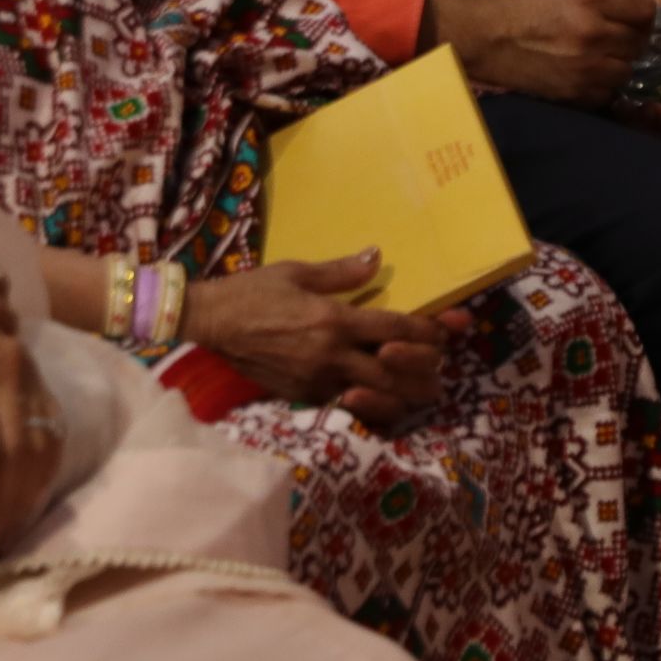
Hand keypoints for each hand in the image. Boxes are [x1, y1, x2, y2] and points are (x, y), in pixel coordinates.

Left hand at [0, 325, 59, 564]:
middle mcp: (9, 366)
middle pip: (18, 452)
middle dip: (5, 508)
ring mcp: (32, 373)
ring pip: (43, 446)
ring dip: (28, 497)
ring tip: (5, 537)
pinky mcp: (43, 380)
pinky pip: (54, 434)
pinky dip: (44, 475)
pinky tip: (25, 504)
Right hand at [181, 254, 461, 429]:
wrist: (211, 322)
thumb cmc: (254, 290)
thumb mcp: (298, 271)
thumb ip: (342, 271)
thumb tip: (377, 257)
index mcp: (333, 320)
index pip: (394, 329)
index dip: (427, 331)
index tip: (449, 330)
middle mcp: (329, 354)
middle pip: (392, 371)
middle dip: (423, 372)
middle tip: (442, 372)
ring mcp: (315, 379)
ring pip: (372, 396)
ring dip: (401, 395)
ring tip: (419, 391)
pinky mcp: (300, 395)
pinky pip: (343, 403)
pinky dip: (367, 403)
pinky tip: (380, 398)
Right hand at [436, 0, 660, 106]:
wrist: (487, 41)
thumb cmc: (526, 8)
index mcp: (590, 1)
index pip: (645, 9)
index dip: (642, 11)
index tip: (633, 14)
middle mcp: (593, 34)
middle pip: (640, 40)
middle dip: (632, 36)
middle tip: (615, 35)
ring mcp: (585, 68)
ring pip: (628, 69)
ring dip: (619, 62)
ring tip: (601, 55)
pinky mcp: (575, 94)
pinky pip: (609, 92)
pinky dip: (603, 84)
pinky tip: (588, 73)